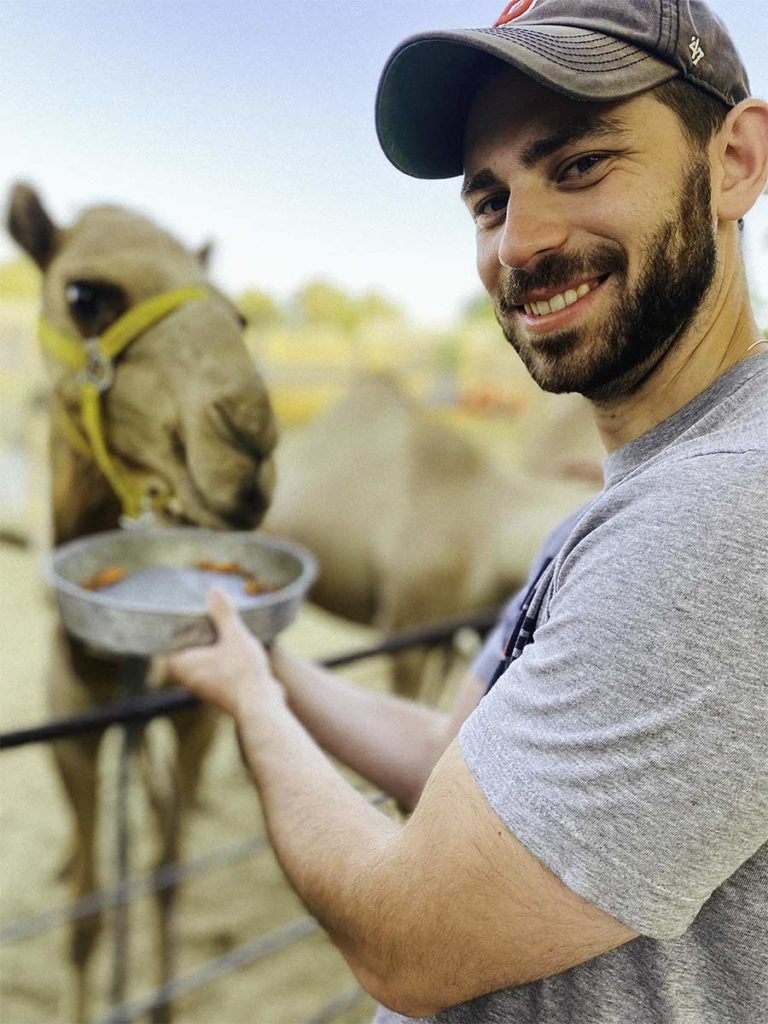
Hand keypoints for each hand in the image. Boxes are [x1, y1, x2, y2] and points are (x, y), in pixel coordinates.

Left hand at [167, 587, 282, 717]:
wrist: (261, 705)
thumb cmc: (243, 672)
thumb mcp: (234, 635)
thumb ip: (223, 614)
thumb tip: (213, 591)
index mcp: (182, 664)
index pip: (169, 638)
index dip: (177, 622)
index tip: (186, 607)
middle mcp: (187, 677)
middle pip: (187, 646)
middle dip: (197, 630)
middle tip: (207, 608)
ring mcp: (203, 684)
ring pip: (202, 656)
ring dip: (212, 642)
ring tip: (223, 622)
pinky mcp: (219, 689)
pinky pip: (215, 665)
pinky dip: (221, 654)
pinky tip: (235, 643)